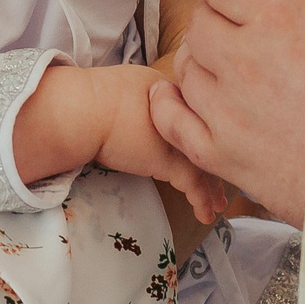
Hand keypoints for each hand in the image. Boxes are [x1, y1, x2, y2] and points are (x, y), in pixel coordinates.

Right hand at [91, 64, 229, 228]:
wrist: (83, 110)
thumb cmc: (88, 100)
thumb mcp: (119, 90)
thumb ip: (136, 102)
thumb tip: (130, 116)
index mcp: (167, 89)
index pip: (193, 114)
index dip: (203, 132)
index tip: (208, 146)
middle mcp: (180, 111)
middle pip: (207, 137)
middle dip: (215, 160)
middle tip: (221, 181)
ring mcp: (178, 135)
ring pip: (205, 163)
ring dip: (212, 186)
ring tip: (217, 204)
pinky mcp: (171, 160)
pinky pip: (195, 185)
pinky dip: (201, 201)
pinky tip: (204, 214)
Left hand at [149, 0, 304, 224]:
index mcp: (283, 16)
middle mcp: (245, 60)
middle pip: (201, 22)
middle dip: (220, 16)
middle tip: (248, 25)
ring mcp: (232, 112)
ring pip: (187, 71)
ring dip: (203, 62)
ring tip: (231, 66)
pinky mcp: (230, 160)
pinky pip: (176, 126)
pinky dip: (171, 108)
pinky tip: (177, 97)